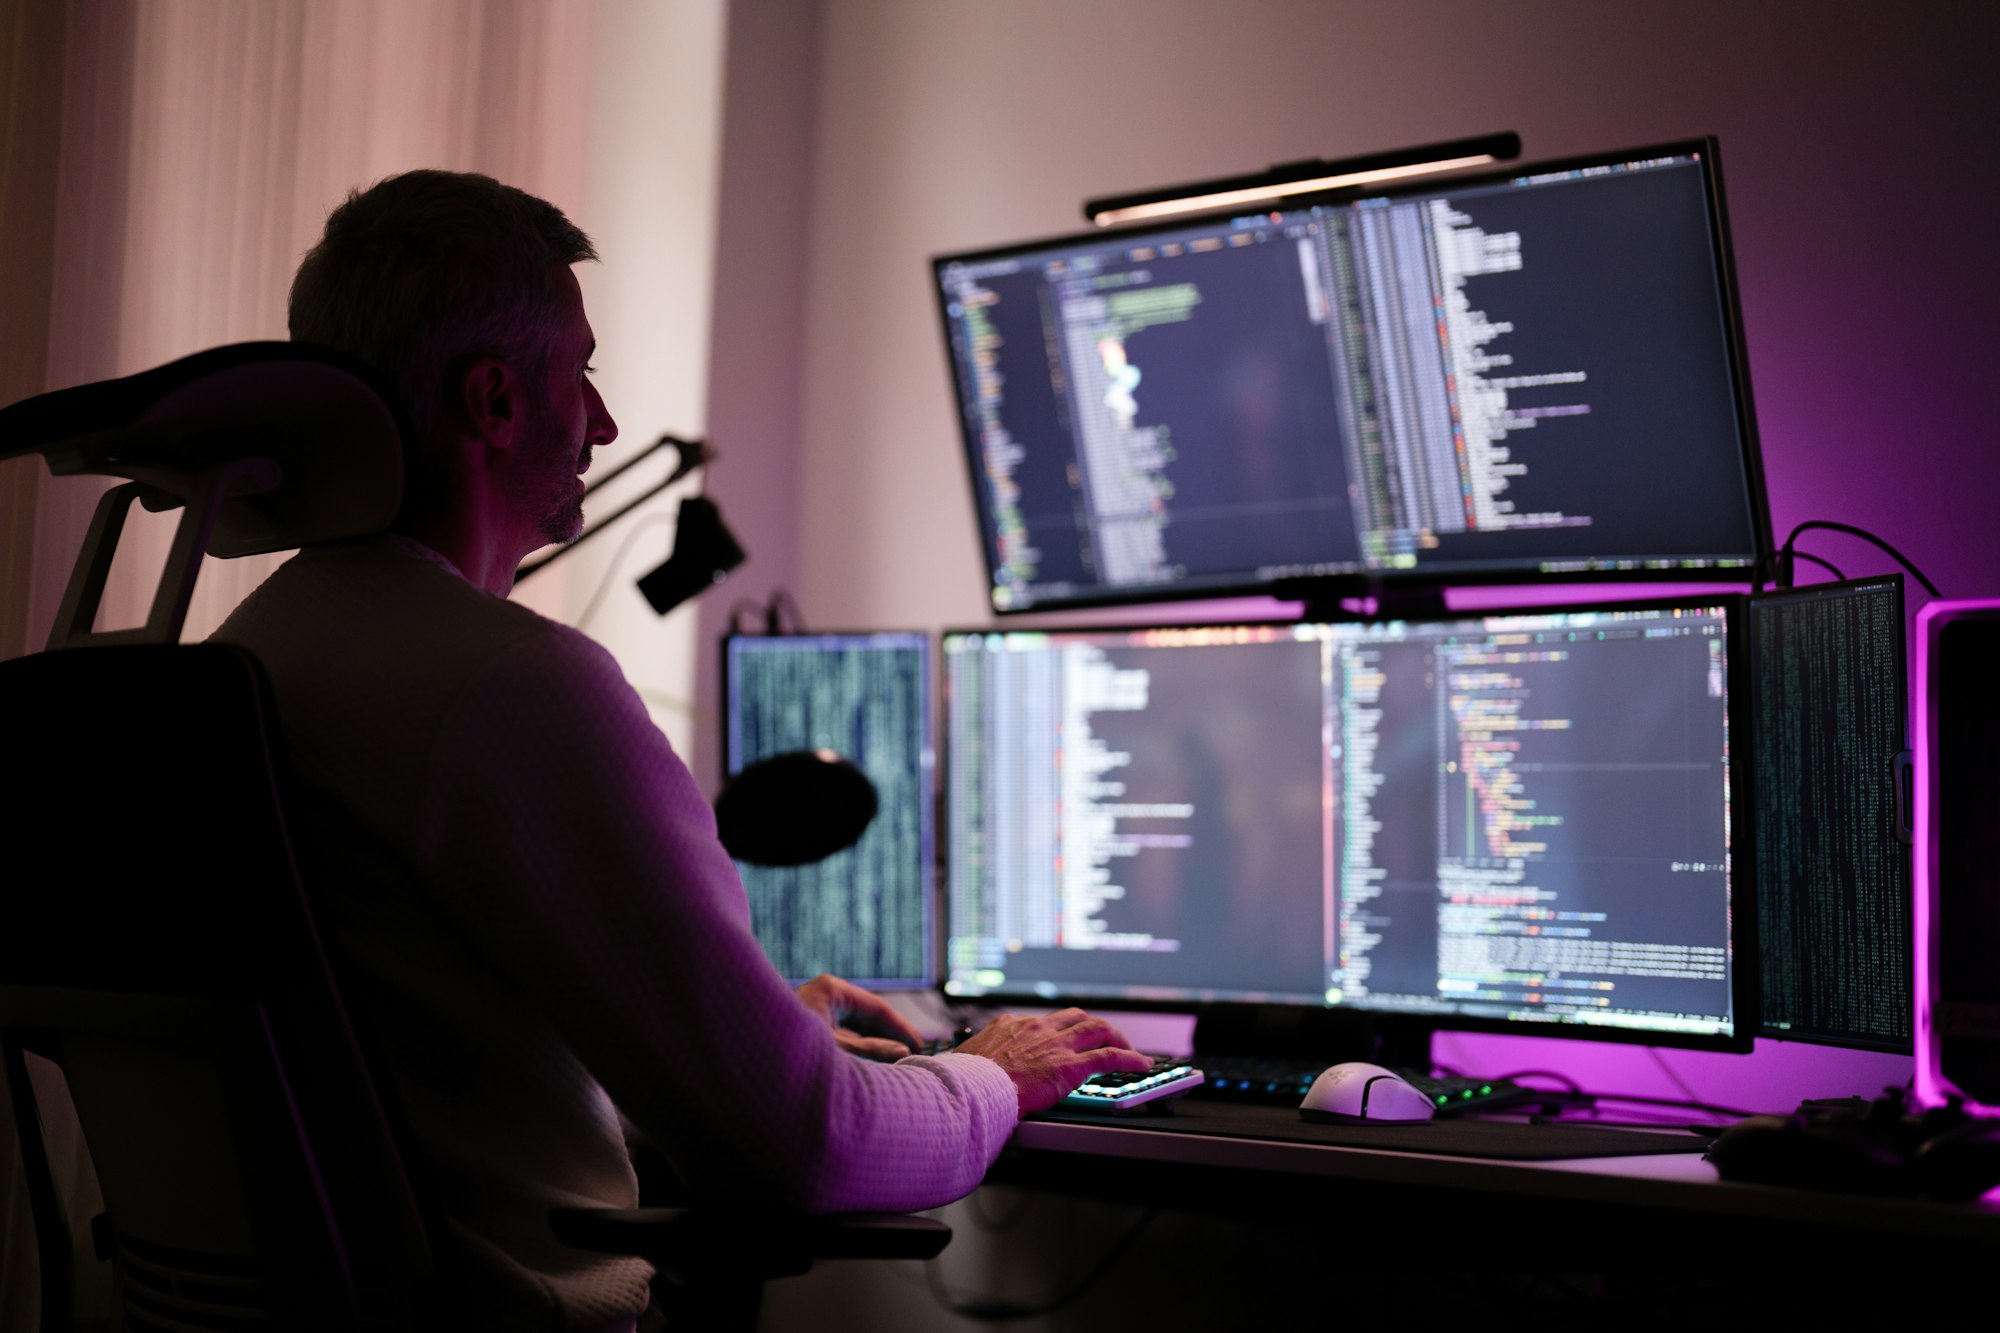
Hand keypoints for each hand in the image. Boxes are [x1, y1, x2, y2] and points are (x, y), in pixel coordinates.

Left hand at [795, 973, 924, 1060]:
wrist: (742, 1065)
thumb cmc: (785, 1055)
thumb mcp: (837, 1052)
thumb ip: (873, 1051)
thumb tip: (903, 1052)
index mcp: (829, 990)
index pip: (876, 1007)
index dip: (902, 1029)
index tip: (920, 1047)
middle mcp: (821, 997)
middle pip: (866, 1018)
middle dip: (889, 1039)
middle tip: (914, 1058)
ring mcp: (812, 1014)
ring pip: (853, 1031)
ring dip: (873, 1048)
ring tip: (897, 1066)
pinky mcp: (806, 1032)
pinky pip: (839, 1041)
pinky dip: (855, 1053)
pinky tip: (870, 1069)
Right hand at [954, 1008, 1153, 1114]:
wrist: (971, 1088)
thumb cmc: (965, 1079)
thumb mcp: (970, 1057)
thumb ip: (981, 1056)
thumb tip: (970, 1064)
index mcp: (1012, 1025)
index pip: (1044, 1021)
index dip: (1059, 1029)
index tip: (1063, 1038)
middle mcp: (1038, 1029)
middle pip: (1076, 1017)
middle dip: (1093, 1026)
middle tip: (1103, 1037)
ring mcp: (1057, 1046)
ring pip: (1097, 1029)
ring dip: (1116, 1036)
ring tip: (1127, 1047)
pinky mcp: (1071, 1066)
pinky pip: (1109, 1056)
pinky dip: (1129, 1058)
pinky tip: (1141, 1063)